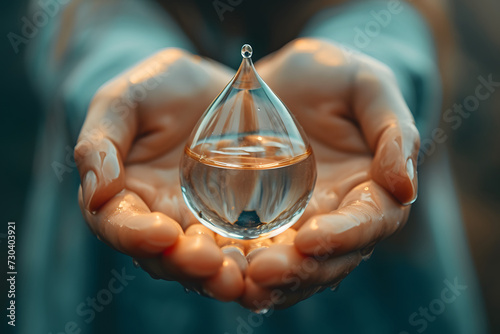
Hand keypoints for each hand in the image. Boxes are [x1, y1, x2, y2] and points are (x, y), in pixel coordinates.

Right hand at [75, 49, 246, 300]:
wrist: (214, 88)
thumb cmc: (162, 89)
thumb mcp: (125, 101)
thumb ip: (101, 142)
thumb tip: (98, 192)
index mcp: (127, 195)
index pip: (119, 226)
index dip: (135, 236)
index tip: (164, 232)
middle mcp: (163, 219)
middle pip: (166, 258)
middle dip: (186, 266)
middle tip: (210, 263)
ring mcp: (203, 224)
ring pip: (207, 264)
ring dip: (221, 276)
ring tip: (240, 279)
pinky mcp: (240, 222)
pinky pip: (246, 249)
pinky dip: (256, 260)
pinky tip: (275, 261)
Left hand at [235, 38, 419, 310]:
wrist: (286, 79)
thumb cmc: (333, 76)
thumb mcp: (367, 86)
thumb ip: (394, 131)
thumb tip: (405, 187)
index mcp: (371, 187)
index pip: (371, 222)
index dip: (346, 236)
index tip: (311, 239)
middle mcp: (338, 215)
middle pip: (330, 258)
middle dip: (300, 270)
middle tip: (263, 271)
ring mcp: (301, 222)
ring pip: (295, 267)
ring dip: (271, 282)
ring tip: (240, 282)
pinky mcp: (266, 221)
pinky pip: (260, 252)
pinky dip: (243, 268)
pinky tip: (220, 272)